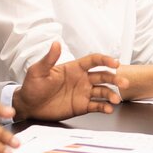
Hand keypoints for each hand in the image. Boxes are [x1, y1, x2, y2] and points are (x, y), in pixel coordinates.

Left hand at [12, 43, 126, 119]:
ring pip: (103, 91)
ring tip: (116, 100)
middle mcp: (82, 80)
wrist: (28, 106)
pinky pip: (96, 106)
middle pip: (103, 76)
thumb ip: (49, 59)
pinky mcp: (82, 106)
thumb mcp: (38, 71)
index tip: (115, 63)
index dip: (105, 60)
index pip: (93, 61)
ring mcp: (83, 93)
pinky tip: (108, 109)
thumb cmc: (32, 86)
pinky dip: (104, 107)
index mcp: (74, 68)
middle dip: (115, 78)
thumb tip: (55, 43)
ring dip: (112, 94)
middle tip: (123, 82)